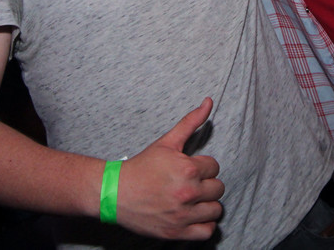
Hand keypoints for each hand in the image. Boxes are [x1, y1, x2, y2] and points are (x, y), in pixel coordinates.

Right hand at [116, 98, 223, 240]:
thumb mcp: (167, 142)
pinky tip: (194, 215)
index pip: (215, 167)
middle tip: (191, 184)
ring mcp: (182, 215)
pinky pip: (207, 231)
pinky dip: (204, 224)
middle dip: (206, 185)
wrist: (115, 193)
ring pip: (216, 210)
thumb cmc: (142, 167)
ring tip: (193, 200)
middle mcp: (187, 193)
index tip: (189, 169)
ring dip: (207, 204)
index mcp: (188, 170)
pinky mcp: (177, 232)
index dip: (202, 167)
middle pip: (218, 188)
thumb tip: (209, 101)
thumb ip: (191, 122)